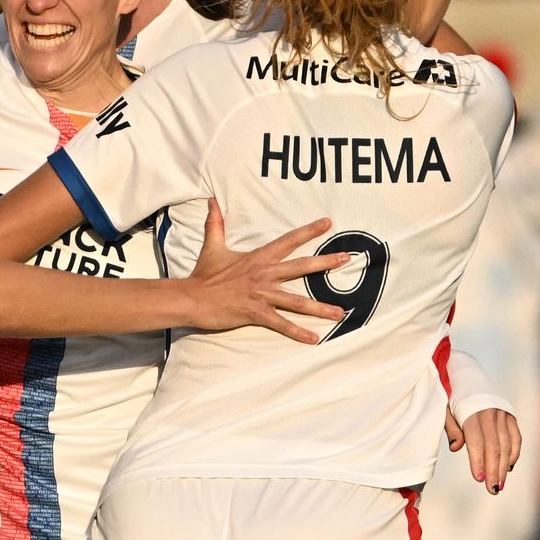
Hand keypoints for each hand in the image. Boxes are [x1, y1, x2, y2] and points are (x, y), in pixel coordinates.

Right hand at [188, 200, 345, 340]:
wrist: (192, 298)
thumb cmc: (204, 274)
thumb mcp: (212, 246)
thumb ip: (215, 222)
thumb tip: (212, 201)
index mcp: (258, 258)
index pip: (288, 241)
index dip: (309, 231)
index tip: (328, 223)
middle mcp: (265, 274)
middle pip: (301, 267)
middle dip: (326, 263)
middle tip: (347, 259)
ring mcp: (262, 294)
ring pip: (297, 301)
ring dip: (320, 308)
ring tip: (340, 312)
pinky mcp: (256, 313)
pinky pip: (281, 324)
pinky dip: (298, 332)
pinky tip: (314, 338)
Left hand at [446, 406, 520, 494]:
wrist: (468, 376)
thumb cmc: (453, 398)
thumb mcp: (445, 409)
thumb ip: (451, 428)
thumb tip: (456, 448)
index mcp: (471, 411)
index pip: (476, 441)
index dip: (478, 460)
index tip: (478, 478)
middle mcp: (489, 413)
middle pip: (494, 446)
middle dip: (494, 469)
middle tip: (492, 488)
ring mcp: (502, 414)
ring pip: (506, 444)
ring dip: (504, 466)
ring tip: (500, 484)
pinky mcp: (511, 416)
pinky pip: (516, 437)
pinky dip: (514, 453)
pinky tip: (509, 467)